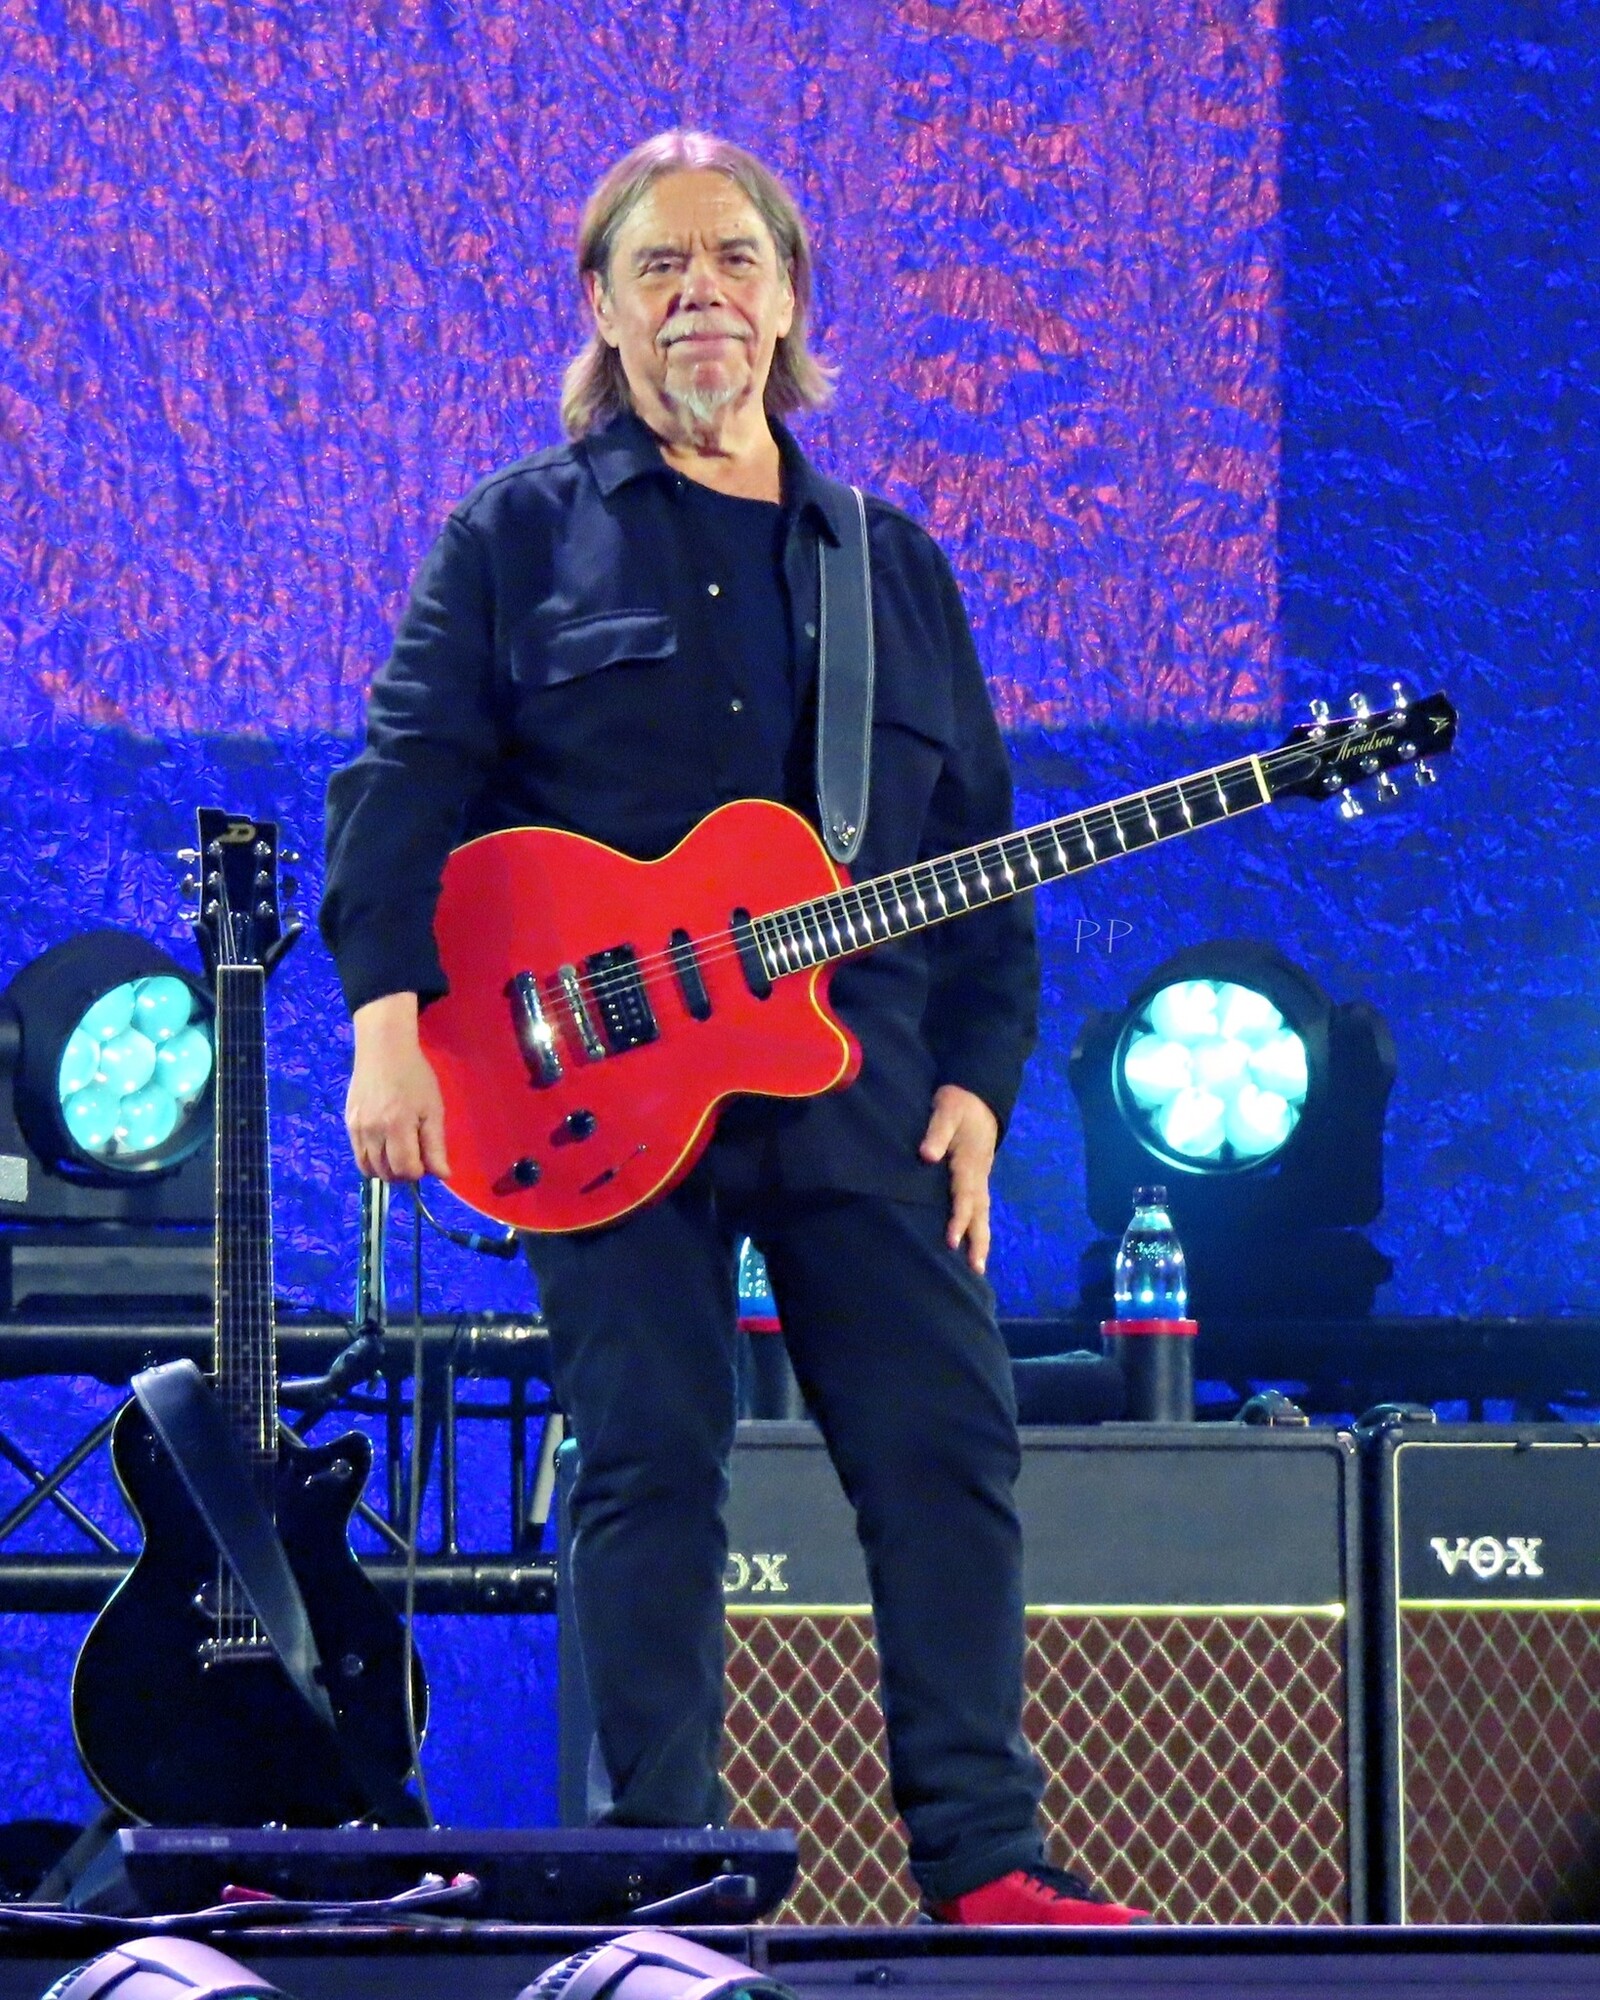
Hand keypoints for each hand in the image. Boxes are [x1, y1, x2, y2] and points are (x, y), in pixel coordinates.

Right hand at [345, 993, 450, 1182]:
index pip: (405, 1169)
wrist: (383, 1050)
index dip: (418, 1172)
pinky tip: (385, 1146)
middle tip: (414, 1158)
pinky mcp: (348, 1123)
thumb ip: (435, 1145)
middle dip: (403, 1174)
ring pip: (368, 1168)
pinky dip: (372, 1159)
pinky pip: (358, 1154)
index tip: (426, 1161)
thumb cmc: (415, 1077)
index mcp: (397, 1126)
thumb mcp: (433, 1109)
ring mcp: (356, 1128)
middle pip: (386, 1173)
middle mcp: (372, 1131)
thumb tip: (442, 1175)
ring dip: (386, 1170)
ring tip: (399, 1154)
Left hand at [919, 1083, 998, 1274]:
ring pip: (983, 1213)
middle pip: (980, 1213)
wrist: (980, 1095)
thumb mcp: (946, 1110)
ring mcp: (981, 1178)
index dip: (958, 1220)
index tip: (951, 1241)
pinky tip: (974, 1243)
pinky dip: (979, 1227)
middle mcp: (978, 1175)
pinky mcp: (978, 1178)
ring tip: (978, 1266)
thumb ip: (936, 1133)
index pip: (964, 1197)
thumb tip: (927, 1155)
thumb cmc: (959, 1104)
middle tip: (976, 1269)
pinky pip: (980, 1207)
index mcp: (969, 1163)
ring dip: (981, 1240)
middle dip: (977, 1241)